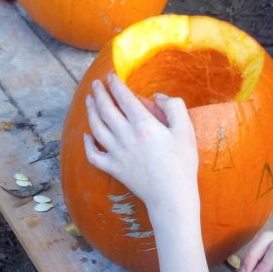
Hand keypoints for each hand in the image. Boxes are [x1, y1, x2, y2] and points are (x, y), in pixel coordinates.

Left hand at [82, 74, 198, 221]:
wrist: (172, 196)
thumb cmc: (182, 163)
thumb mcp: (185, 130)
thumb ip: (174, 106)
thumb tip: (157, 96)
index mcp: (143, 124)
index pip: (123, 97)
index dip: (114, 84)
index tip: (110, 76)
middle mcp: (125, 136)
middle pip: (106, 109)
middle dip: (99, 94)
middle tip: (96, 84)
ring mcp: (116, 153)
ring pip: (96, 128)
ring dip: (90, 112)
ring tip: (89, 101)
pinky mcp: (113, 168)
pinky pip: (93, 155)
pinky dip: (87, 144)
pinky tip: (87, 136)